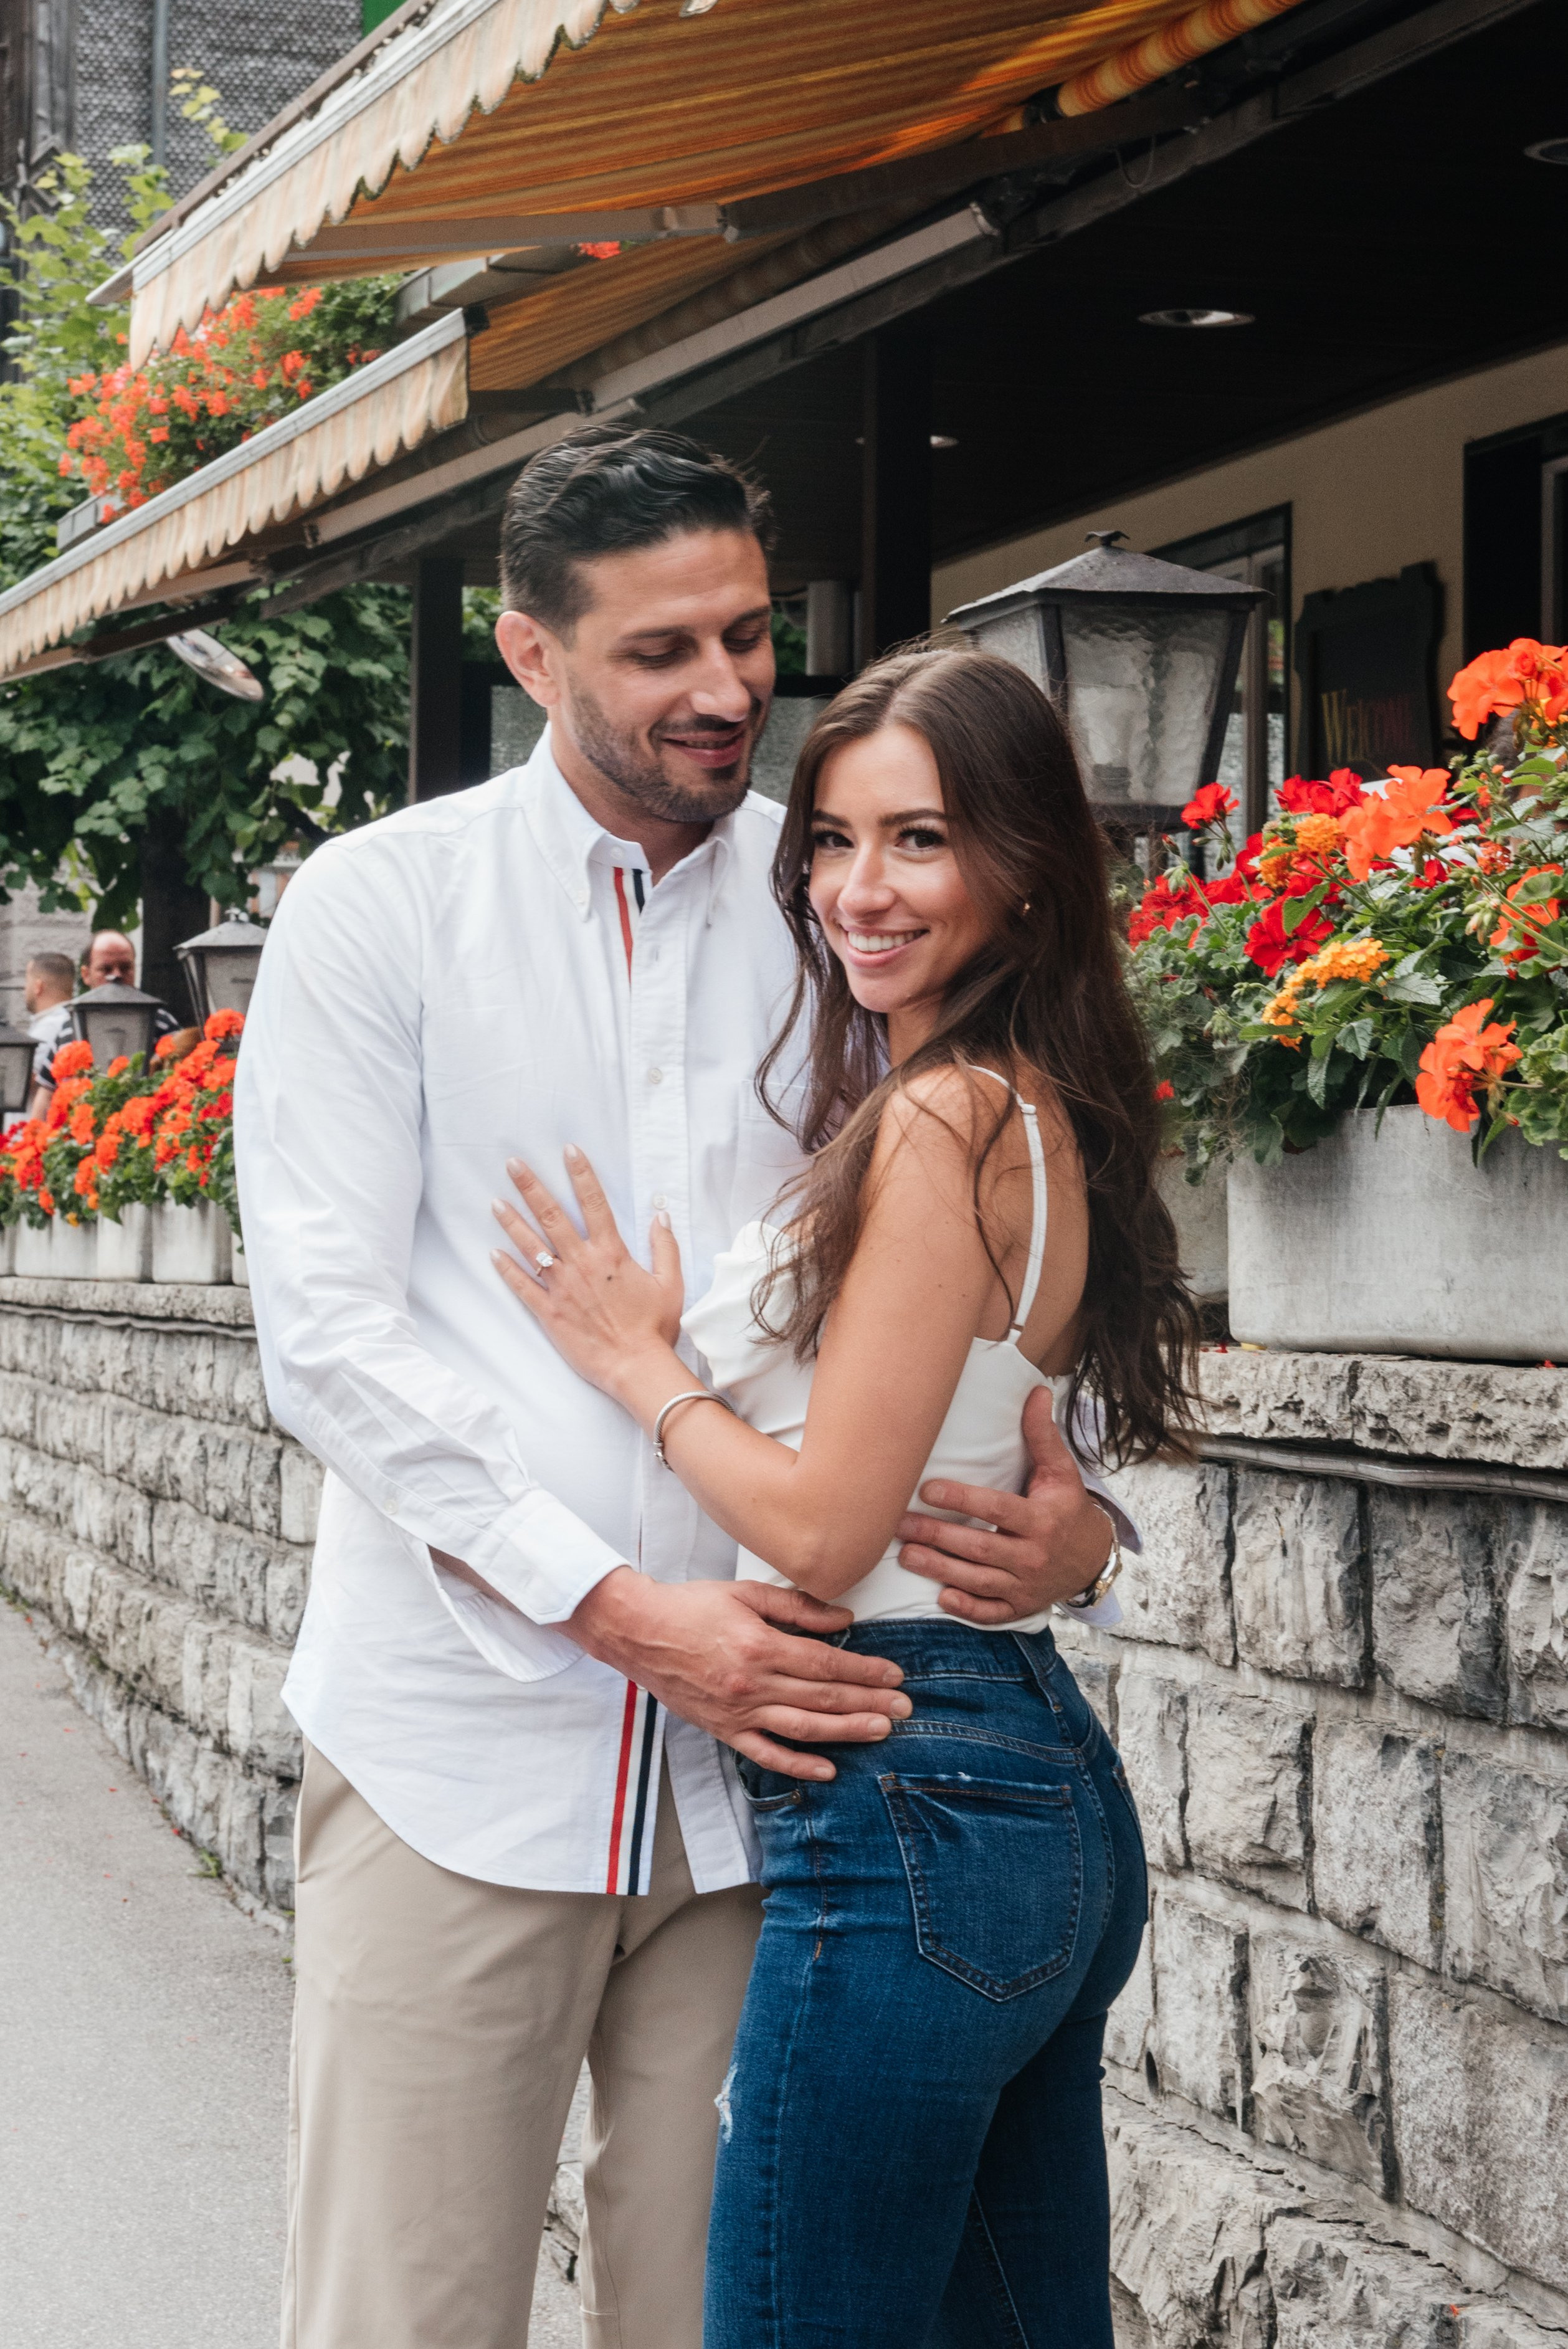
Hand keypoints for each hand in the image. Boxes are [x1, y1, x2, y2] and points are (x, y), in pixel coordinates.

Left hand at [492, 1147, 682, 1397]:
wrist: (635, 1366)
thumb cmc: (655, 1327)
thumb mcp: (670, 1283)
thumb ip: (664, 1247)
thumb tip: (661, 1216)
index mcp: (611, 1253)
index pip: (594, 1202)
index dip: (581, 1173)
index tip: (569, 1150)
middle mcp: (582, 1263)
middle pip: (552, 1215)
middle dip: (531, 1186)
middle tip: (512, 1164)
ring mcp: (562, 1287)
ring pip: (531, 1246)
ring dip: (512, 1221)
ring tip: (495, 1201)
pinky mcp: (549, 1312)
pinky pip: (522, 1286)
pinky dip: (507, 1269)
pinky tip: (493, 1253)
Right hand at [567, 1569, 911, 1779]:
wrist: (638, 1631)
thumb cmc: (690, 1606)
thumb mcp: (746, 1593)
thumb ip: (797, 1607)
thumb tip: (844, 1620)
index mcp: (760, 1646)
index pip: (826, 1664)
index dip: (864, 1671)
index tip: (894, 1676)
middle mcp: (753, 1684)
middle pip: (823, 1698)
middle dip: (868, 1703)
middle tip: (904, 1709)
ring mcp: (738, 1712)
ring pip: (802, 1728)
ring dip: (846, 1732)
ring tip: (880, 1732)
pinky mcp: (723, 1729)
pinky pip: (765, 1753)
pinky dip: (797, 1765)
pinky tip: (827, 1770)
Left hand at [896, 1384, 1112, 1623]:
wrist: (1092, 1559)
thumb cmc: (1067, 1509)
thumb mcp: (1060, 1472)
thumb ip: (1043, 1435)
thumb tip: (1036, 1390)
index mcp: (1042, 1519)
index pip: (997, 1508)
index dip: (962, 1500)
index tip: (927, 1489)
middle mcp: (1034, 1555)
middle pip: (979, 1547)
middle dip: (937, 1536)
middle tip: (899, 1525)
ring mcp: (1026, 1585)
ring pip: (978, 1581)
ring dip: (939, 1569)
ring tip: (906, 1554)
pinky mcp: (1020, 1607)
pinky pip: (991, 1613)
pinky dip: (967, 1608)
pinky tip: (941, 1596)